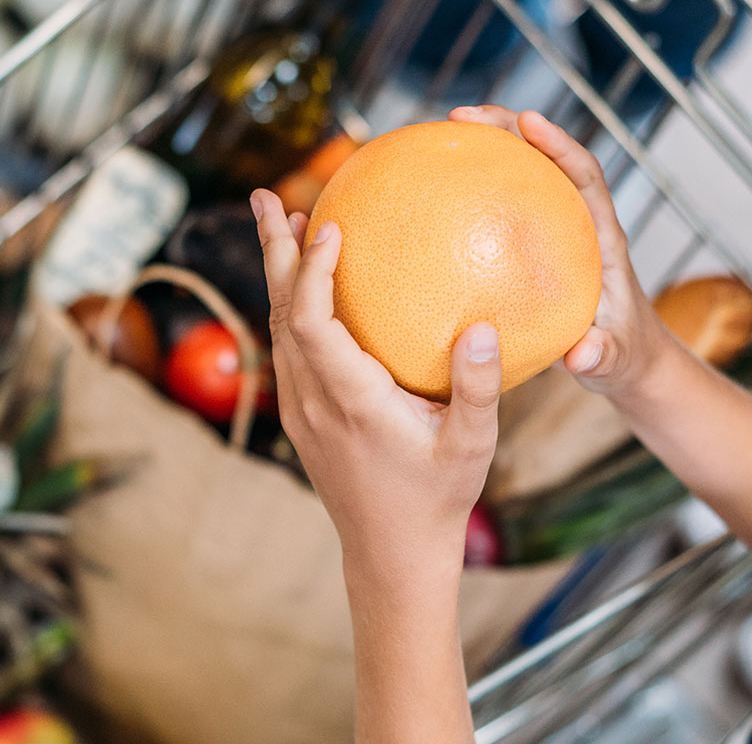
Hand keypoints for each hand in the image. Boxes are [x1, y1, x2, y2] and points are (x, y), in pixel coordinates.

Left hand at [251, 188, 498, 575]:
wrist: (391, 555)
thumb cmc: (437, 499)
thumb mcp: (470, 445)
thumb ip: (477, 387)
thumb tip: (483, 327)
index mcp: (350, 401)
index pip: (312, 322)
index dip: (312, 271)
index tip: (327, 225)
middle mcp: (313, 401)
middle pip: (280, 312)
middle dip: (274, 252)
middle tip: (268, 196)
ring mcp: (301, 410)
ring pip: (277, 329)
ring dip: (280, 275)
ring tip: (284, 222)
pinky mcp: (303, 418)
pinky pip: (286, 349)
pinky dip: (291, 307)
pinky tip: (308, 284)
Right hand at [448, 105, 684, 401]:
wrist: (625, 358)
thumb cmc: (622, 354)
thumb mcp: (615, 360)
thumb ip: (601, 356)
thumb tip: (580, 356)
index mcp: (602, 238)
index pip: (585, 176)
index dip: (559, 145)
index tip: (529, 121)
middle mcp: (579, 222)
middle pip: (545, 157)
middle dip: (508, 128)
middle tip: (461, 115)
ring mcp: (555, 230)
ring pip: (522, 175)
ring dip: (486, 148)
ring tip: (439, 133)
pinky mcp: (533, 245)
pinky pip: (500, 209)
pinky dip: (471, 192)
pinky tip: (430, 196)